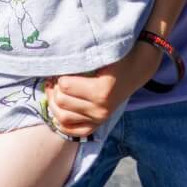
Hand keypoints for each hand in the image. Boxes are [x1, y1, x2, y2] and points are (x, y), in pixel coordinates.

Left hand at [42, 42, 161, 137]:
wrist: (133, 71)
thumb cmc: (113, 59)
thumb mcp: (98, 56)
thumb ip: (78, 60)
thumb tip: (53, 64)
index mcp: (101, 91)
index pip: (65, 85)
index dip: (58, 76)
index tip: (59, 69)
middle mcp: (100, 109)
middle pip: (61, 102)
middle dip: (54, 89)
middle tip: (54, 79)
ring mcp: (99, 119)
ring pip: (63, 117)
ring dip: (53, 104)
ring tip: (54, 91)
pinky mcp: (98, 125)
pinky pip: (73, 131)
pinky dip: (61, 123)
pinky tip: (57, 110)